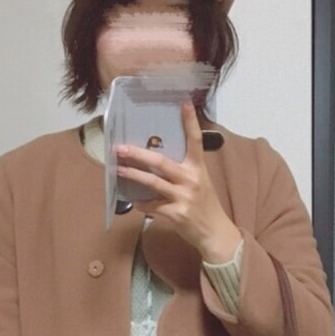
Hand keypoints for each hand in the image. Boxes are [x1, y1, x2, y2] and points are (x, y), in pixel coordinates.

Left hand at [116, 101, 242, 262]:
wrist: (215, 233)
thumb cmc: (205, 206)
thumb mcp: (200, 183)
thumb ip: (183, 171)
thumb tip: (157, 161)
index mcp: (198, 168)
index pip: (195, 140)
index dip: (189, 121)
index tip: (183, 102)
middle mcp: (191, 180)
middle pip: (161, 162)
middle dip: (138, 154)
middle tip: (121, 147)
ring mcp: (183, 197)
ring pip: (153, 183)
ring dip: (133, 176)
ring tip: (119, 170)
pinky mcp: (176, 214)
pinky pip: (152, 206)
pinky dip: (141, 204)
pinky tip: (134, 201)